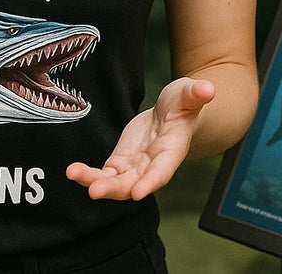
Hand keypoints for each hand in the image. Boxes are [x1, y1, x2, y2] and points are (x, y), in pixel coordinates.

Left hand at [66, 77, 214, 200]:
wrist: (172, 114)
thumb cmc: (184, 103)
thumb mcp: (188, 94)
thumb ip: (195, 94)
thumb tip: (208, 88)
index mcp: (171, 151)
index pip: (162, 171)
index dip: (150, 182)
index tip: (136, 193)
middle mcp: (152, 165)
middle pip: (134, 183)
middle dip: (115, 188)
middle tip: (95, 192)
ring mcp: (136, 166)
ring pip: (115, 181)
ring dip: (95, 181)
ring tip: (74, 174)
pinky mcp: (122, 161)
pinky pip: (105, 173)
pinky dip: (90, 175)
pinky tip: (72, 172)